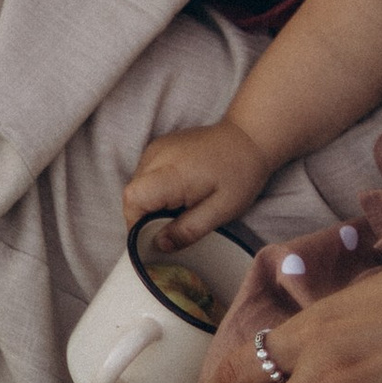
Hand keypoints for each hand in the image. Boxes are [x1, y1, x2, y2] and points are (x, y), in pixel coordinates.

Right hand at [121, 123, 269, 249]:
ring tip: (180, 208)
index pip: (133, 199)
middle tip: (173, 225)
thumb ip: (188, 230)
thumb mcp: (221, 210)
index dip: (138, 223)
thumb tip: (159, 246)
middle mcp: (158, 155)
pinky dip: (155, 190)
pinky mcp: (160, 146)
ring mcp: (157, 147)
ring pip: (137, 185)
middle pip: (132, 194)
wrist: (249, 137)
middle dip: (145, 217)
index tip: (157, 236)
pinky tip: (179, 193)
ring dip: (150, 203)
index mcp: (172, 172)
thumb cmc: (239, 174)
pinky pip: (146, 175)